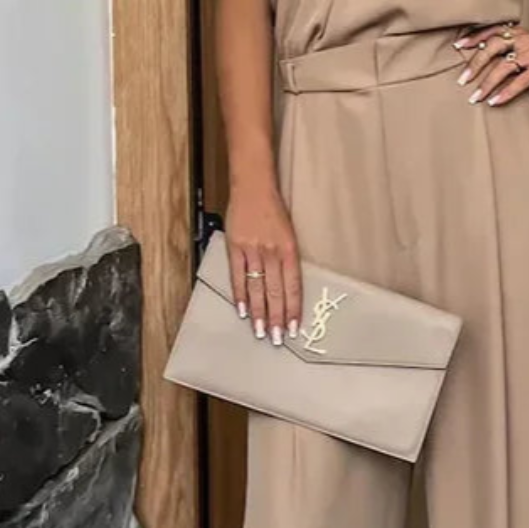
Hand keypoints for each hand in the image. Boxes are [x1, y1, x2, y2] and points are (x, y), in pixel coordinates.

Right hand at [225, 185, 301, 345]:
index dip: (293, 308)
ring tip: (259, 331)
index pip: (293, 286)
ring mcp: (253, 250)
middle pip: (276, 292)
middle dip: (276, 318)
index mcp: (289, 250)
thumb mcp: (288, 234)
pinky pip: (237, 276)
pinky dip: (240, 295)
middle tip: (276, 339)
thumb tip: (286, 287)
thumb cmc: (273, 211)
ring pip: (257, 288)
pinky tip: (242, 311)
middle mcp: (272, 252)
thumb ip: (286, 259)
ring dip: (258, 312)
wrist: (253, 188)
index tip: (293, 328)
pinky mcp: (235, 247)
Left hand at [454, 23, 528, 106]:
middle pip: (494, 47)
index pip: (493, 31)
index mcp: (520, 33)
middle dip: (475, 64)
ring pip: (505, 67)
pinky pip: (521, 81)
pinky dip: (506, 92)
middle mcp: (527, 39)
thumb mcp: (526, 56)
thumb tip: (477, 64)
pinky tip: (495, 102)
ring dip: (487, 83)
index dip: (474, 38)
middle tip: (461, 81)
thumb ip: (507, 55)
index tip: (457, 46)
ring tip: (475, 97)